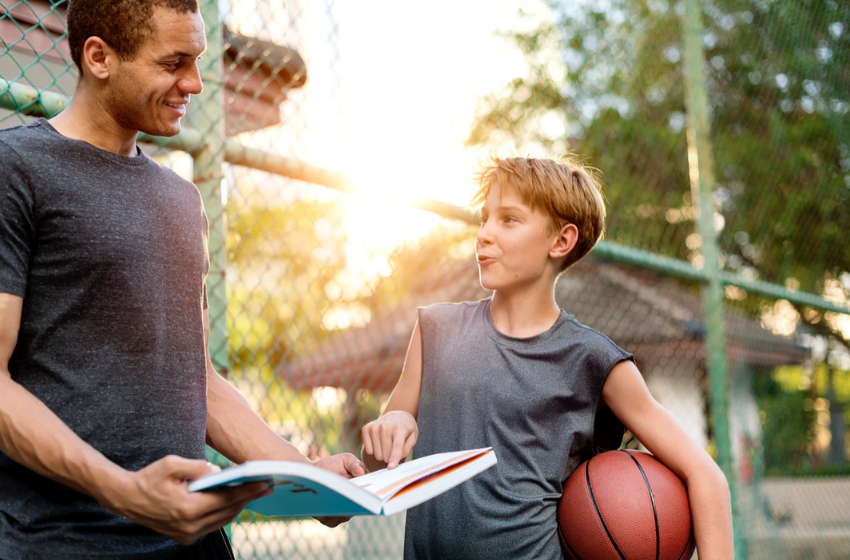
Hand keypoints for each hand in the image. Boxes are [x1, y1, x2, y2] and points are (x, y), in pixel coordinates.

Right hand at [102, 455, 271, 544]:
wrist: (126, 499)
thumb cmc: (149, 477)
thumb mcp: (171, 463)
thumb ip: (197, 466)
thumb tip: (219, 472)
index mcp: (188, 508)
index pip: (227, 499)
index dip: (248, 490)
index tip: (265, 482)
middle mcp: (189, 526)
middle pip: (228, 511)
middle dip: (249, 498)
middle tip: (267, 486)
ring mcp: (187, 535)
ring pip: (222, 521)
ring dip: (239, 507)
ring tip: (255, 492)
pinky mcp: (184, 538)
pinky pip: (212, 525)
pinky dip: (224, 514)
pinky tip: (235, 501)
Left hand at [312, 453, 365, 527]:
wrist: (311, 473)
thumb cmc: (332, 465)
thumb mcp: (346, 460)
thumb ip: (355, 464)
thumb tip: (361, 473)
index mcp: (361, 492)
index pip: (371, 498)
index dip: (373, 495)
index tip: (372, 491)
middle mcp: (354, 505)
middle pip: (360, 508)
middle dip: (359, 502)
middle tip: (356, 494)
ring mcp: (341, 514)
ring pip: (346, 515)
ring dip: (344, 507)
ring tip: (342, 498)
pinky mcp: (328, 519)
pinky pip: (332, 520)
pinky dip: (331, 514)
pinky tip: (329, 504)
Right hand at [361, 410, 417, 468]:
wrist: (397, 416)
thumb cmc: (406, 430)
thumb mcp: (413, 437)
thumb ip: (406, 449)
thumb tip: (395, 458)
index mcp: (400, 428)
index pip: (396, 447)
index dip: (394, 458)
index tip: (391, 468)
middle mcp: (385, 426)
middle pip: (385, 454)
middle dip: (390, 457)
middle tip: (394, 449)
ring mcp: (374, 427)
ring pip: (376, 454)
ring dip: (382, 454)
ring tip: (387, 444)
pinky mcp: (366, 428)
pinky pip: (368, 450)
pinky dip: (374, 450)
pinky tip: (379, 443)